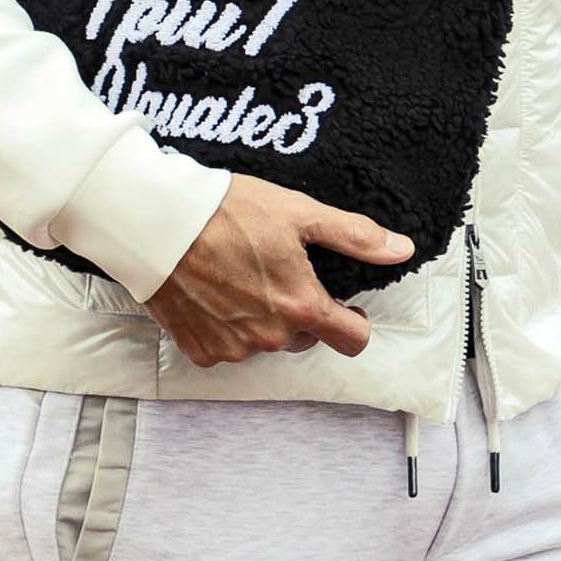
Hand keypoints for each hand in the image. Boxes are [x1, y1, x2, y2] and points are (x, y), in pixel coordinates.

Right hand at [142, 172, 415, 367]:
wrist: (159, 222)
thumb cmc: (228, 211)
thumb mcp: (299, 213)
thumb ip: (354, 236)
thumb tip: (402, 249)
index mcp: (302, 307)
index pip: (353, 340)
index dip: (354, 321)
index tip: (344, 304)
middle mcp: (270, 337)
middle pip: (306, 336)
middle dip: (302, 310)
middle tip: (281, 271)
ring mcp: (233, 348)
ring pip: (267, 341)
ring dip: (264, 317)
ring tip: (244, 274)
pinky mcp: (200, 350)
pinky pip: (229, 346)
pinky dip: (228, 325)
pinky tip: (217, 291)